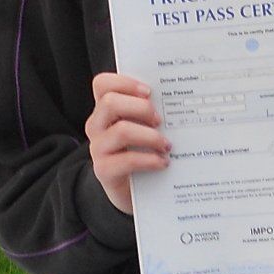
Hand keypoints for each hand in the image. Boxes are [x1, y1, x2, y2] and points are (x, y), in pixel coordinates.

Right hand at [85, 72, 169, 215]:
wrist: (131, 191)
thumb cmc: (141, 152)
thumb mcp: (142, 128)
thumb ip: (149, 112)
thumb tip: (176, 100)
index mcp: (105, 110)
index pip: (102, 84)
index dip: (125, 83)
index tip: (149, 92)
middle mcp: (97, 126)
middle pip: (110, 103)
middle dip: (141, 108)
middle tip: (159, 121)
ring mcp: (98, 148)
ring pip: (121, 131)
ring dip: (150, 136)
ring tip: (166, 145)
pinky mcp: (103, 170)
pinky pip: (127, 160)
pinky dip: (149, 160)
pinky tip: (162, 162)